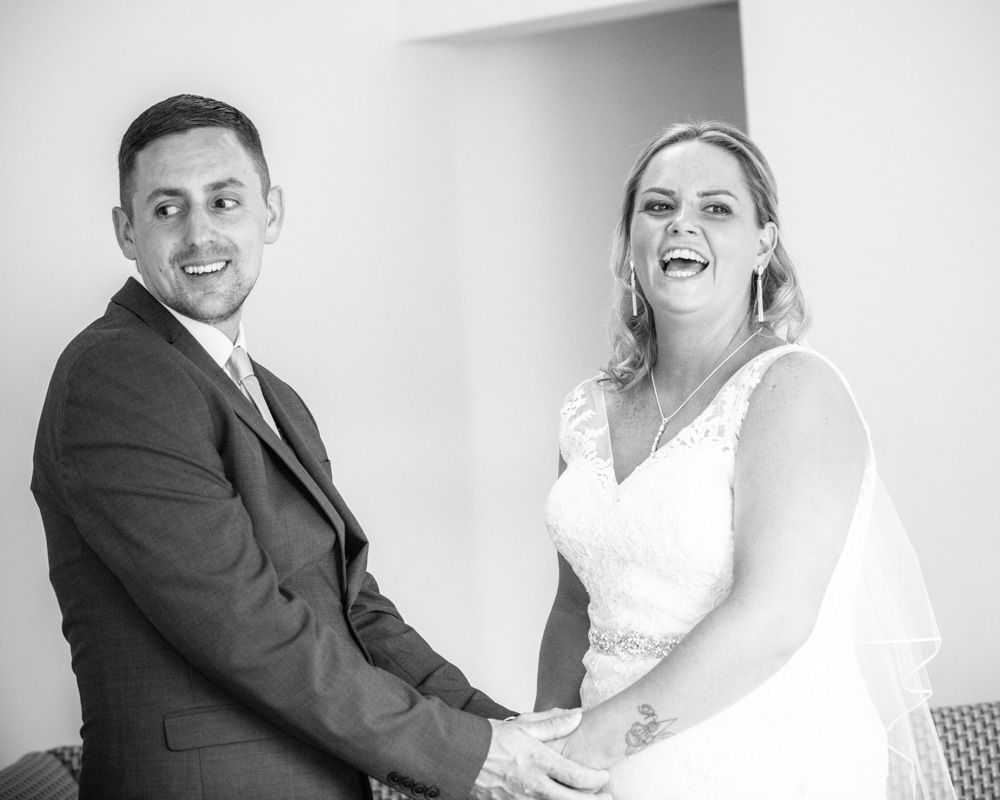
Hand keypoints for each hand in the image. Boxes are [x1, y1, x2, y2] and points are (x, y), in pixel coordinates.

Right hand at [471, 708, 609, 799]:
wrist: (460, 756)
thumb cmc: (491, 739)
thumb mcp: (524, 725)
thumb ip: (553, 724)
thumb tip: (577, 715)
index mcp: (538, 760)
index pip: (577, 776)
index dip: (597, 779)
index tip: (604, 776)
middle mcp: (533, 784)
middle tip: (608, 798)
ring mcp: (522, 799)